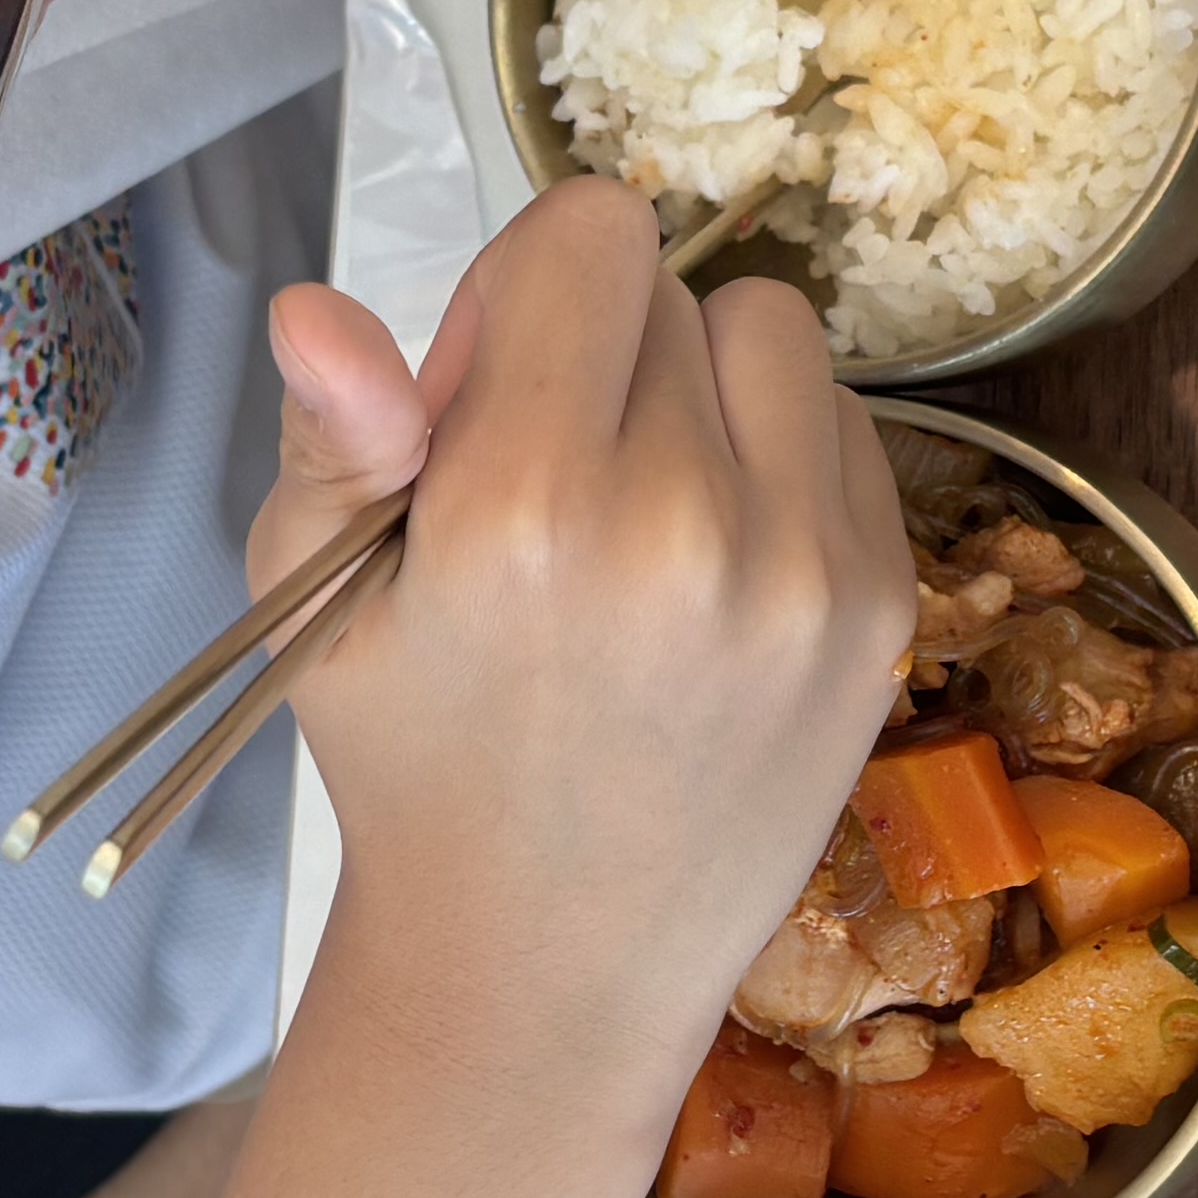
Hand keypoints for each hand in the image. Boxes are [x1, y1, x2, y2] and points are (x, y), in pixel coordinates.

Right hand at [253, 183, 912, 1156]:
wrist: (549, 965)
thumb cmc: (415, 764)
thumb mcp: (316, 603)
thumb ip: (333, 439)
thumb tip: (317, 310)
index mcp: (528, 506)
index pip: (590, 232)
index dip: (523, 294)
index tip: (486, 404)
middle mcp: (687, 523)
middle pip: (673, 288)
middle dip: (602, 355)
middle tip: (548, 488)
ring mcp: (806, 570)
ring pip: (775, 338)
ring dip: (705, 392)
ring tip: (642, 516)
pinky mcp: (882, 610)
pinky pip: (844, 431)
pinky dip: (777, 463)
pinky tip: (712, 568)